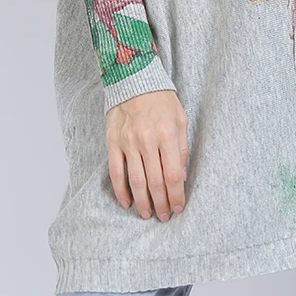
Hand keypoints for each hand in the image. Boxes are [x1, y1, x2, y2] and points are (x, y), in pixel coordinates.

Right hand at [106, 89, 189, 220]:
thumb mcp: (181, 119)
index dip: (177, 196)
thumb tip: (181, 177)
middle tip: (165, 216)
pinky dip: (120, 191)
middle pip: (155, 182)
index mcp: (167, 134)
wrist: (133, 79)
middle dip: (161, 204)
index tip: (179, 207)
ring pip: (136, 181)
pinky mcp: (113, 142)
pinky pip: (115, 172)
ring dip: (142, 202)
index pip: (173, 175)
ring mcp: (128, 142)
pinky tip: (127, 202)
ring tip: (147, 214)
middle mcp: (147, 140)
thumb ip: (182, 148)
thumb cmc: (161, 99)